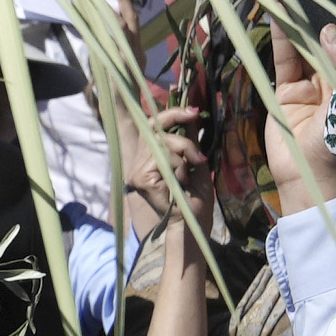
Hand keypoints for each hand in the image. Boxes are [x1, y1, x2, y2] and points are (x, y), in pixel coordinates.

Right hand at [115, 100, 210, 235]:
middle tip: (199, 156)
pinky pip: (165, 159)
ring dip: (184, 157)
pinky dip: (179, 168)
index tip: (194, 111)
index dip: (171, 113)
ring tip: (188, 177)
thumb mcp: (195, 160)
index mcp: (147, 157)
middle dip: (183, 139)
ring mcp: (136, 170)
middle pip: (156, 128)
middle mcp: (137, 162)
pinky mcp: (141, 178)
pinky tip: (181, 183)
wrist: (193, 223)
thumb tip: (192, 112)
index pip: (152, 124)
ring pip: (163, 143)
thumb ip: (189, 138)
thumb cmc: (195, 198)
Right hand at [264, 22, 335, 215]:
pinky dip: (280, 40)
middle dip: (319, 16)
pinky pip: (284, 61)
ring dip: (296, 23)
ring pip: (304, 48)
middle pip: (327, 42)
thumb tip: (328, 31)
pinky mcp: (288, 92)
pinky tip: (277, 17)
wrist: (313, 182)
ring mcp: (312, 86)